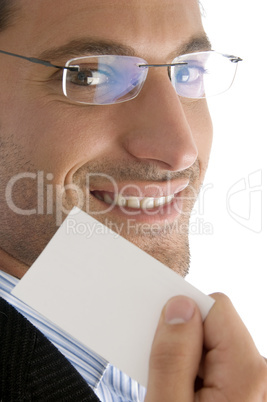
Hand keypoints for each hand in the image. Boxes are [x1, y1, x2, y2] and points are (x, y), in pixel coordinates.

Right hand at [145, 293, 266, 400]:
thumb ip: (172, 356)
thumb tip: (179, 306)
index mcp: (246, 371)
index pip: (215, 307)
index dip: (183, 318)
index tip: (161, 339)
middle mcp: (258, 372)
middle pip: (214, 325)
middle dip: (184, 342)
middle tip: (166, 379)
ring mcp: (253, 382)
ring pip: (212, 344)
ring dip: (188, 361)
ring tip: (176, 394)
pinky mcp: (244, 390)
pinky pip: (217, 362)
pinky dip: (196, 372)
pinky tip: (184, 395)